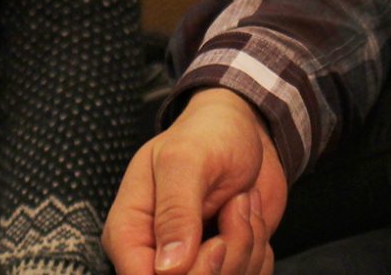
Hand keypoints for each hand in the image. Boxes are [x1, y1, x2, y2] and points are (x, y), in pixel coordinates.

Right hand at [104, 86, 287, 274]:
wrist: (245, 129)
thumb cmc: (207, 134)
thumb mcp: (186, 159)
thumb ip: (175, 211)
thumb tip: (168, 268)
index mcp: (129, 232)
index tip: (215, 245)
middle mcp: (156, 255)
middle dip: (227, 255)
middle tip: (236, 207)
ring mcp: (192, 262)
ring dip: (248, 245)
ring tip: (241, 202)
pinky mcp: (225, 266)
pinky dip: (261, 251)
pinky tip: (249, 217)